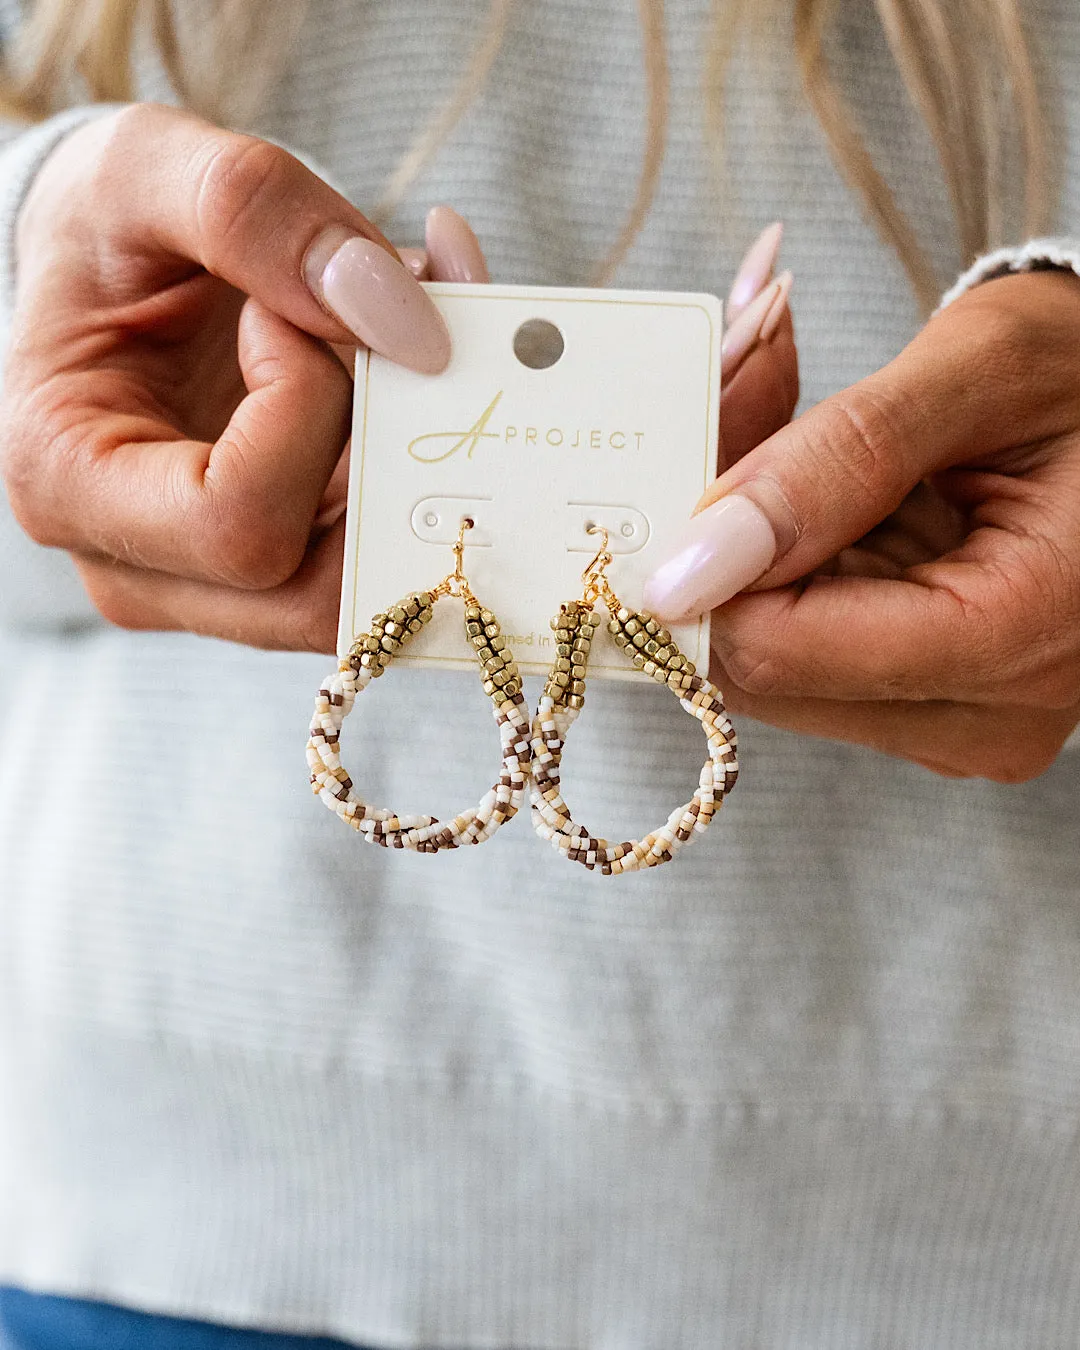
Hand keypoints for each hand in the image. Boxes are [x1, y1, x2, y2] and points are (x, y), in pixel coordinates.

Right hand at [0, 103, 487, 651]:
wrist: (107, 267)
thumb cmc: (104, 228)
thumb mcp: (146, 170)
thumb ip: (255, 212)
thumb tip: (404, 321)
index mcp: (70, 486)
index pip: (238, 521)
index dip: (303, 410)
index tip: (277, 313)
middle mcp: (140, 569)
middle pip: (317, 591)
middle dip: (382, 454)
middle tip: (369, 331)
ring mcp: (217, 586)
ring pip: (370, 581)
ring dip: (420, 453)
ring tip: (404, 323)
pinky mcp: (283, 571)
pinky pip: (386, 552)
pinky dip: (427, 455)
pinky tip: (412, 353)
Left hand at [644, 269, 1079, 780]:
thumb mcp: (975, 374)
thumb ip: (830, 465)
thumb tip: (690, 567)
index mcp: (1017, 638)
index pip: (778, 649)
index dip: (698, 560)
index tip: (675, 447)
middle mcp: (983, 714)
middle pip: (758, 663)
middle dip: (715, 537)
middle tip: (729, 396)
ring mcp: (952, 718)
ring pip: (764, 657)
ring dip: (742, 542)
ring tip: (784, 417)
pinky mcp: (925, 702)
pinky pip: (798, 645)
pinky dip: (777, 560)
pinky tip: (812, 483)